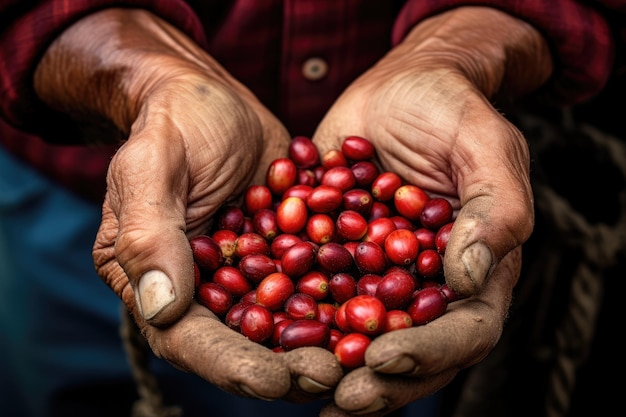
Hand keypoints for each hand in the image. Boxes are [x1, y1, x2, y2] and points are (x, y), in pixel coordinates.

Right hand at [34, 8, 341, 401]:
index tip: (275, 381)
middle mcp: (199, 288)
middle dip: (284, 367)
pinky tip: (375, 308)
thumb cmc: (175, 121)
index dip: (230, 365)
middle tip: (331, 374)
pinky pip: (309, 284)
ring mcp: (245, 274)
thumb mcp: (152, 165)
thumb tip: (161, 308)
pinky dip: (338, 301)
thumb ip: (151, 234)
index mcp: (153, 277)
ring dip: (318, 343)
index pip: (187, 337)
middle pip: (240, 342)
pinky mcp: (282, 254)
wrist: (213, 97)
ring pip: (281, 323)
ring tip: (360, 355)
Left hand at [312, 6, 551, 414]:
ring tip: (297, 382)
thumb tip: (471, 277)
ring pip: (359, 333)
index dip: (429, 352)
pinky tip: (263, 333)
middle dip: (377, 379)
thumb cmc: (450, 110)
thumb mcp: (485, 145)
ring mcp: (378, 274)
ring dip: (332, 364)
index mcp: (476, 269)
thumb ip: (495, 208)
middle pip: (410, 348)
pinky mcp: (335, 256)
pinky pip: (316, 293)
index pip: (465, 329)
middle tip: (340, 398)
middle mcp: (426, 284)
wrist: (398, 88)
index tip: (386, 358)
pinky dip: (292, 316)